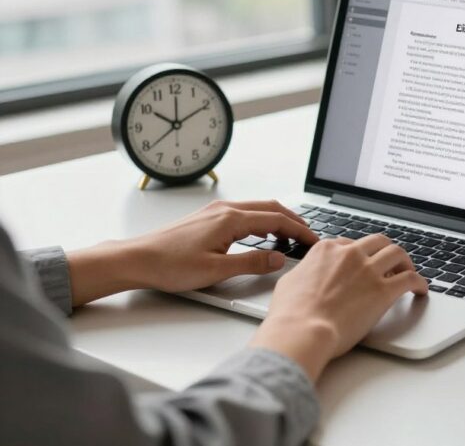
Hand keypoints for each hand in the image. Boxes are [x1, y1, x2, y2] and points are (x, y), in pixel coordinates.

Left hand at [68, 200, 317, 305]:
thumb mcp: (216, 271)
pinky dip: (261, 220)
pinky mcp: (207, 218)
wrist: (137, 259)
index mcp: (231, 219)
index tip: (313, 240)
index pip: (276, 220)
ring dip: (277, 219)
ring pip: (257, 208)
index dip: (299, 230)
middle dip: (293, 220)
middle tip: (308, 235)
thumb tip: (279, 259)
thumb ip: (252, 263)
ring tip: (290, 235)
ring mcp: (215, 211)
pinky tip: (261, 233)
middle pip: (270, 208)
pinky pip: (244, 212)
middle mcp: (225, 209)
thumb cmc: (169, 265)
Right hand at [249, 234, 427, 381]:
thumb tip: (307, 274)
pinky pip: (410, 279)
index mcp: (326, 250)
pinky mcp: (383, 290)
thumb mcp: (289, 282)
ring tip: (407, 272)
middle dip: (385, 251)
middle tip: (390, 263)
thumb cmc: (290, 314)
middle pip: (377, 242)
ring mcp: (368, 270)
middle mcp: (349, 255)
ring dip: (405, 262)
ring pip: (397, 253)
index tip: (363, 263)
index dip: (359, 254)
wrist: (301, 331)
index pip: (350, 244)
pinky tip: (420, 289)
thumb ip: (304, 272)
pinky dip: (419, 282)